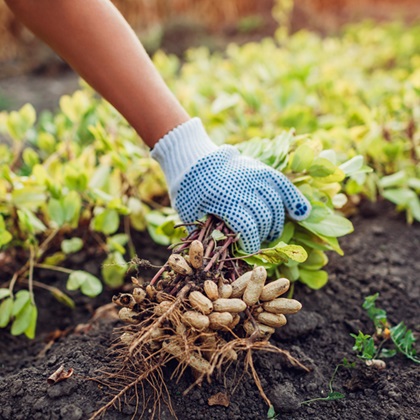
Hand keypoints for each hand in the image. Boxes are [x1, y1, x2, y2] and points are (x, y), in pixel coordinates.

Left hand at [151, 118, 310, 252]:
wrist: (192, 159)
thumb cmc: (188, 191)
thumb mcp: (189, 214)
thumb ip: (202, 235)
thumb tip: (215, 258)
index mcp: (224, 200)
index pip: (247, 228)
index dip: (251, 245)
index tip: (248, 251)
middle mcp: (243, 187)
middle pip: (264, 217)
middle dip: (262, 235)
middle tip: (257, 242)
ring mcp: (254, 176)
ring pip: (275, 204)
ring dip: (276, 223)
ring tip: (271, 233)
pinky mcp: (261, 169)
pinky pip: (282, 184)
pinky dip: (294, 199)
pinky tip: (301, 213)